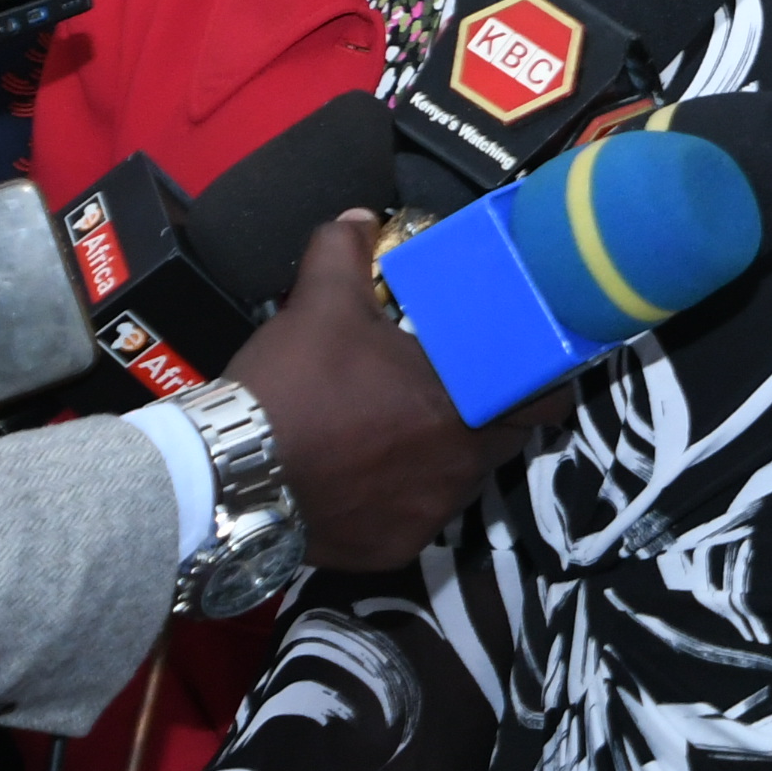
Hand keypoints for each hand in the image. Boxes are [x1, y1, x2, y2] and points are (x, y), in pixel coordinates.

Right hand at [228, 217, 551, 571]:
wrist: (231, 475)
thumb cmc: (293, 386)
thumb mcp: (319, 303)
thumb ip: (344, 251)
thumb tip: (358, 218)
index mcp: (463, 405)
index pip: (540, 402)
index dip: (540, 387)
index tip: (531, 376)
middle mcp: (460, 467)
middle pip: (498, 443)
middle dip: (485, 420)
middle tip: (450, 396)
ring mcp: (429, 515)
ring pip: (457, 483)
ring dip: (441, 460)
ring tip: (398, 435)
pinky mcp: (393, 552)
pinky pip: (413, 521)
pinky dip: (398, 502)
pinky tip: (367, 479)